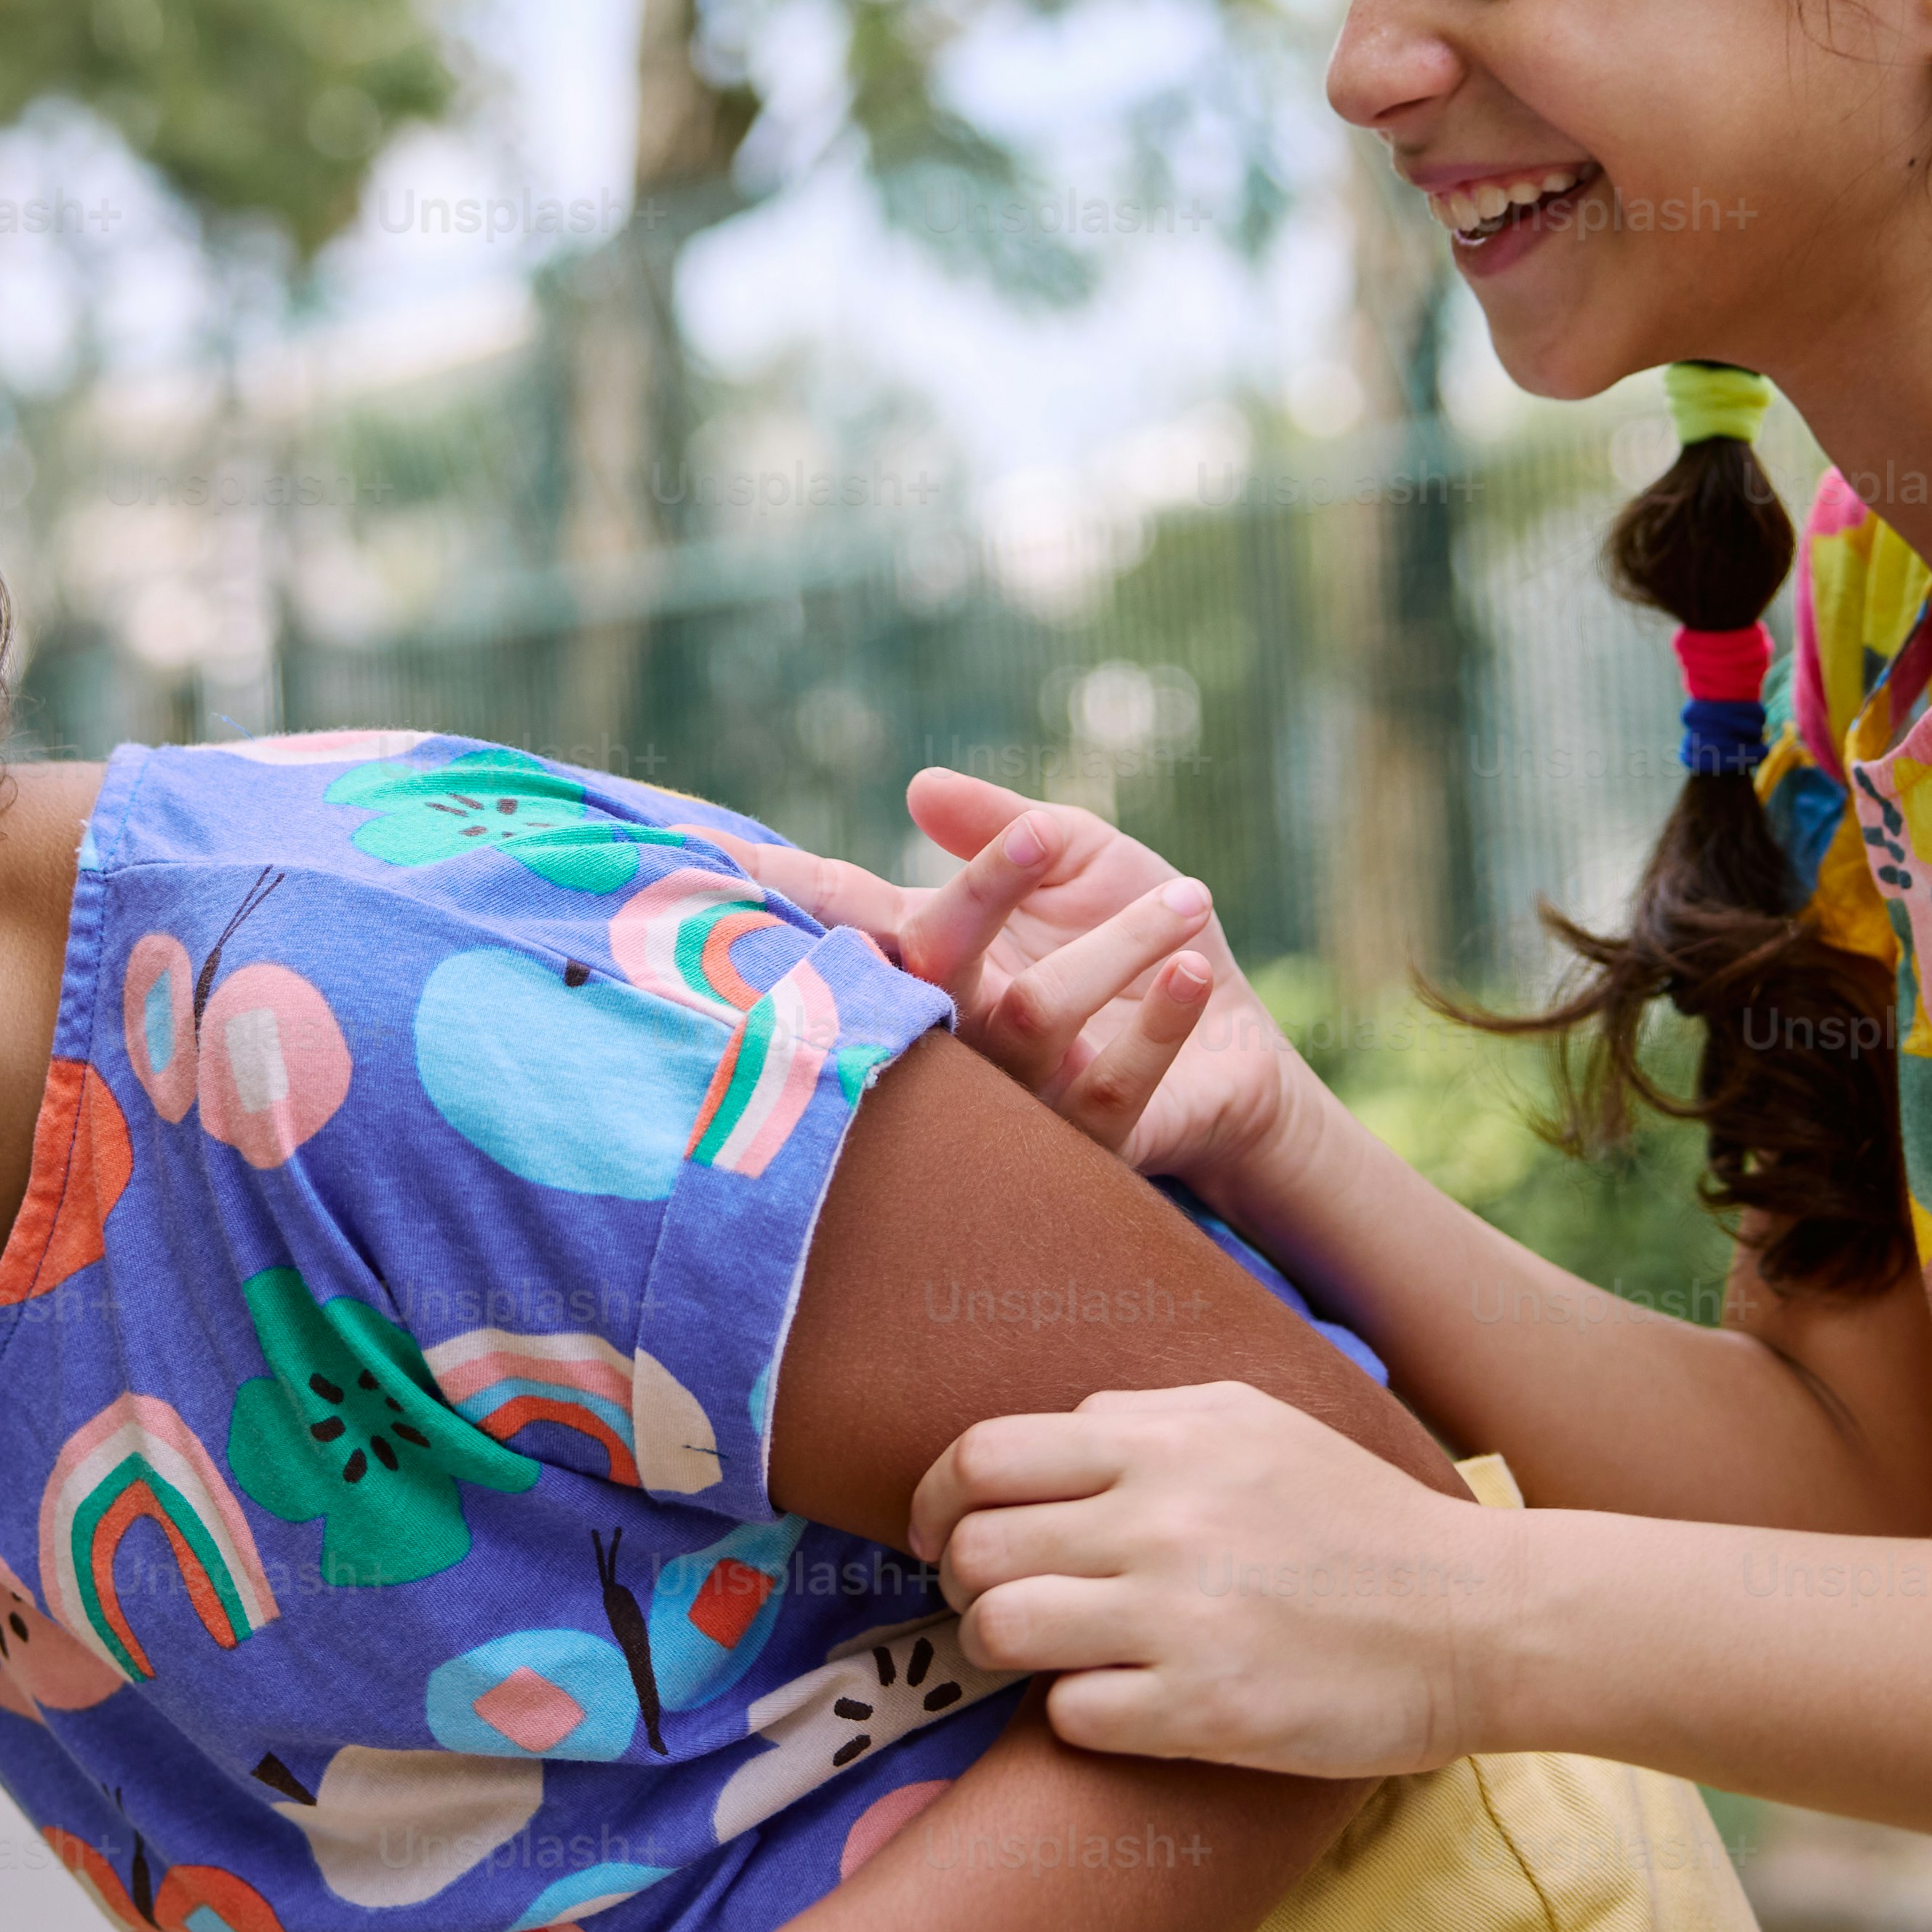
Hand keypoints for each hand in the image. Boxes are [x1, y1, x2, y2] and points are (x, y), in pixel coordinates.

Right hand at [756, 767, 1315, 1196]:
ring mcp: (1019, 1095)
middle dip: (980, 896)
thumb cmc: (1135, 934)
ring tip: (1187, 895)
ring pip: (1034, 1021)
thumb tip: (918, 786)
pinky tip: (1189, 969)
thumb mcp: (1079, 858)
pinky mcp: (1095, 1145)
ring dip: (1114, 948)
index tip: (696, 847)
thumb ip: (998, 822)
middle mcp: (957, 1032)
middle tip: (1042, 830)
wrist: (1236, 1047)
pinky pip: (1113, 1089)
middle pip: (933, 966)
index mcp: (934, 956)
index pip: (842, 916)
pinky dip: (1156, 1025)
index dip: (770, 886)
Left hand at [915, 1380, 1504, 1783]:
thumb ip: (1144, 1418)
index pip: (985, 1455)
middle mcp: (1160, 1520)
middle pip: (976, 1546)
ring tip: (1037, 1654)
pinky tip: (1115, 1701)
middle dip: (962, 1580)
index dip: (936, 1499)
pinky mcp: (1204, 1711)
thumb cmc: (1358, 1517)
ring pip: (1001, 1630)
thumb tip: (1051, 1439)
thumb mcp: (1254, 1421)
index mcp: (1165, 1441)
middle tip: (990, 1599)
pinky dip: (1074, 1713)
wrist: (1472, 1617)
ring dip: (998, 1648)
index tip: (937, 1532)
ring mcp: (1179, 1618)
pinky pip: (1069, 1716)